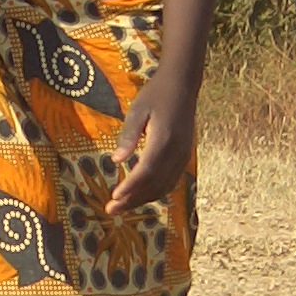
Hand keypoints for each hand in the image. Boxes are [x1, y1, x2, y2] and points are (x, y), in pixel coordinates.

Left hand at [107, 70, 196, 212]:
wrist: (183, 85)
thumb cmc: (155, 95)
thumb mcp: (137, 111)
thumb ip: (127, 136)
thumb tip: (116, 161)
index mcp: (163, 140)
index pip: (145, 172)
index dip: (130, 188)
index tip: (113, 198)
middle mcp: (176, 152)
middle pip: (154, 185)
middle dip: (132, 200)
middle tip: (111, 210)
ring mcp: (183, 155)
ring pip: (164, 186)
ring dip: (142, 199)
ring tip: (122, 206)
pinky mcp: (184, 156)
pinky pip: (171, 181)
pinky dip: (155, 192)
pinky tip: (140, 195)